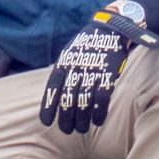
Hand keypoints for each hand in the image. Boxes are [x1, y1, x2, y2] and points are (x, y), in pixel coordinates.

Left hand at [38, 1, 158, 133]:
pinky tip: (97, 121)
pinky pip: (102, 98)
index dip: (49, 107)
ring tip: (81, 130)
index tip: (46, 122)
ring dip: (82, 119)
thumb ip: (63, 71)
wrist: (111, 27)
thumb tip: (54, 93)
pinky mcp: (108, 74)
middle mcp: (76, 68)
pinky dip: (99, 112)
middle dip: (66, 118)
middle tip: (67, 130)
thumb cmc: (88, 44)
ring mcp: (92, 71)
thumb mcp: (70, 53)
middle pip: (68, 99)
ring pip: (84, 101)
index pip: (53, 89)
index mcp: (64, 63)